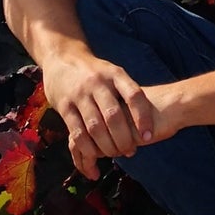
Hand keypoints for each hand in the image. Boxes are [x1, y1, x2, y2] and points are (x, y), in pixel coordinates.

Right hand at [45, 50, 158, 180]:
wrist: (62, 57)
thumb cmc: (96, 72)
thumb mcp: (114, 73)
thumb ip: (127, 92)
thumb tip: (153, 117)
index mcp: (115, 74)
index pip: (134, 95)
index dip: (143, 117)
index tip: (149, 137)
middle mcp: (97, 83)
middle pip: (113, 115)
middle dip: (124, 138)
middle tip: (130, 151)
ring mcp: (79, 94)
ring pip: (95, 127)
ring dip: (107, 146)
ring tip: (115, 154)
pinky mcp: (63, 106)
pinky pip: (76, 132)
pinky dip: (87, 148)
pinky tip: (95, 157)